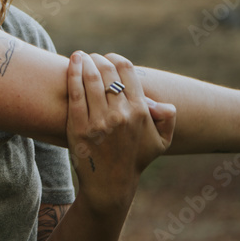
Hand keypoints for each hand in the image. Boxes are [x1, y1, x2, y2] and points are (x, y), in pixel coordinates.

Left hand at [66, 51, 176, 214]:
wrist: (110, 184)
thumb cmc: (135, 159)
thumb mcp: (161, 142)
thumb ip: (167, 119)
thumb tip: (163, 103)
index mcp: (141, 112)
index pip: (127, 72)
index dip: (117, 59)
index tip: (110, 58)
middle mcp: (121, 114)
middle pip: (107, 71)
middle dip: (99, 59)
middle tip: (92, 58)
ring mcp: (99, 121)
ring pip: (91, 79)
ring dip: (85, 62)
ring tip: (81, 56)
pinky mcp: (79, 127)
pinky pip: (75, 93)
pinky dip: (73, 74)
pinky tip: (72, 62)